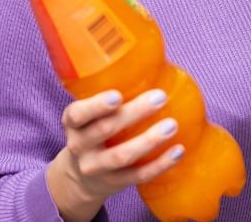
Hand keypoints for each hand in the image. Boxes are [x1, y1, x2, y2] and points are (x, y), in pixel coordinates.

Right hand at [46, 89, 183, 220]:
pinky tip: (178, 151)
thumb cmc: (93, 131)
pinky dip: (160, 164)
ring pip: (121, 156)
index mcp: (72, 123)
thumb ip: (110, 97)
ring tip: (172, 125)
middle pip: (103, 131)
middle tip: (160, 97)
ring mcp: (95, 168)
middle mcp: (79, 146)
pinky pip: (138, 176)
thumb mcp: (89, 115)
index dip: (96, 106)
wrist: (80, 177)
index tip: (117, 95)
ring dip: (148, 141)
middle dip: (133, 114)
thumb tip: (153, 67)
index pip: (78, 114)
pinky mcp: (114, 183)